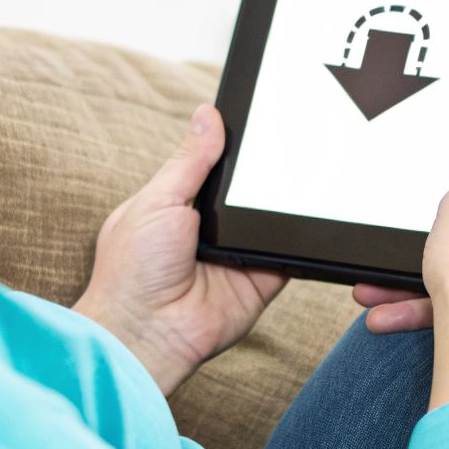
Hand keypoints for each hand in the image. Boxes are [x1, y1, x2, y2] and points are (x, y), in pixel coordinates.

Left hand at [74, 103, 287, 394]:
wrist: (147, 333)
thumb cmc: (133, 270)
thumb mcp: (157, 200)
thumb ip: (189, 160)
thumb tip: (208, 115)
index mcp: (180, 203)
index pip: (216, 165)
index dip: (236, 145)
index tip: (263, 115)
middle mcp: (211, 228)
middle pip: (250, 189)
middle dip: (268, 173)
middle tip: (297, 141)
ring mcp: (239, 254)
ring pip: (273, 218)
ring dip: (285, 204)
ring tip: (310, 174)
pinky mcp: (262, 279)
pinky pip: (291, 254)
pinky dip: (303, 241)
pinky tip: (315, 219)